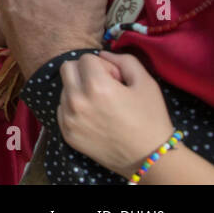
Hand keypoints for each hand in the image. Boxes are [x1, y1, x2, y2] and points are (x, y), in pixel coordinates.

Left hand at [57, 52, 170, 177]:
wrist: (150, 158)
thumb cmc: (151, 118)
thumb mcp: (146, 82)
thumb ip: (123, 60)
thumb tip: (102, 54)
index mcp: (96, 86)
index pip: (85, 58)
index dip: (103, 66)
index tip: (116, 80)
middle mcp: (77, 101)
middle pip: (66, 68)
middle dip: (84, 71)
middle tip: (104, 87)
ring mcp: (68, 118)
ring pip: (64, 89)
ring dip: (78, 90)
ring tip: (101, 105)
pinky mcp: (66, 133)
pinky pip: (62, 108)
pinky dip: (74, 108)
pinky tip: (94, 118)